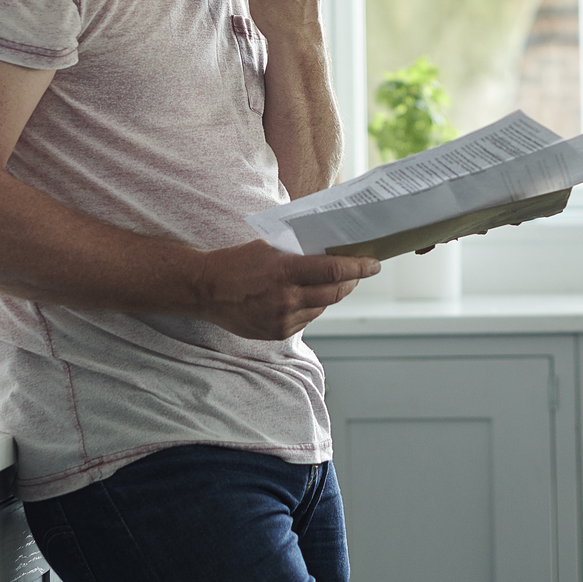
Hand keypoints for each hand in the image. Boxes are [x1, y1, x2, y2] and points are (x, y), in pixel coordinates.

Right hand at [191, 238, 377, 339]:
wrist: (207, 289)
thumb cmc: (239, 262)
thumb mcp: (269, 248)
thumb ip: (299, 253)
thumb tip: (332, 253)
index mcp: (285, 270)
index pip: (333, 270)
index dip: (359, 267)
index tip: (374, 264)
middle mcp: (287, 298)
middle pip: (335, 293)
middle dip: (351, 281)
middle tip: (359, 272)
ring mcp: (283, 319)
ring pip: (322, 307)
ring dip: (331, 295)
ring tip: (330, 282)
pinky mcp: (278, 333)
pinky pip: (306, 319)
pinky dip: (311, 307)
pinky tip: (303, 297)